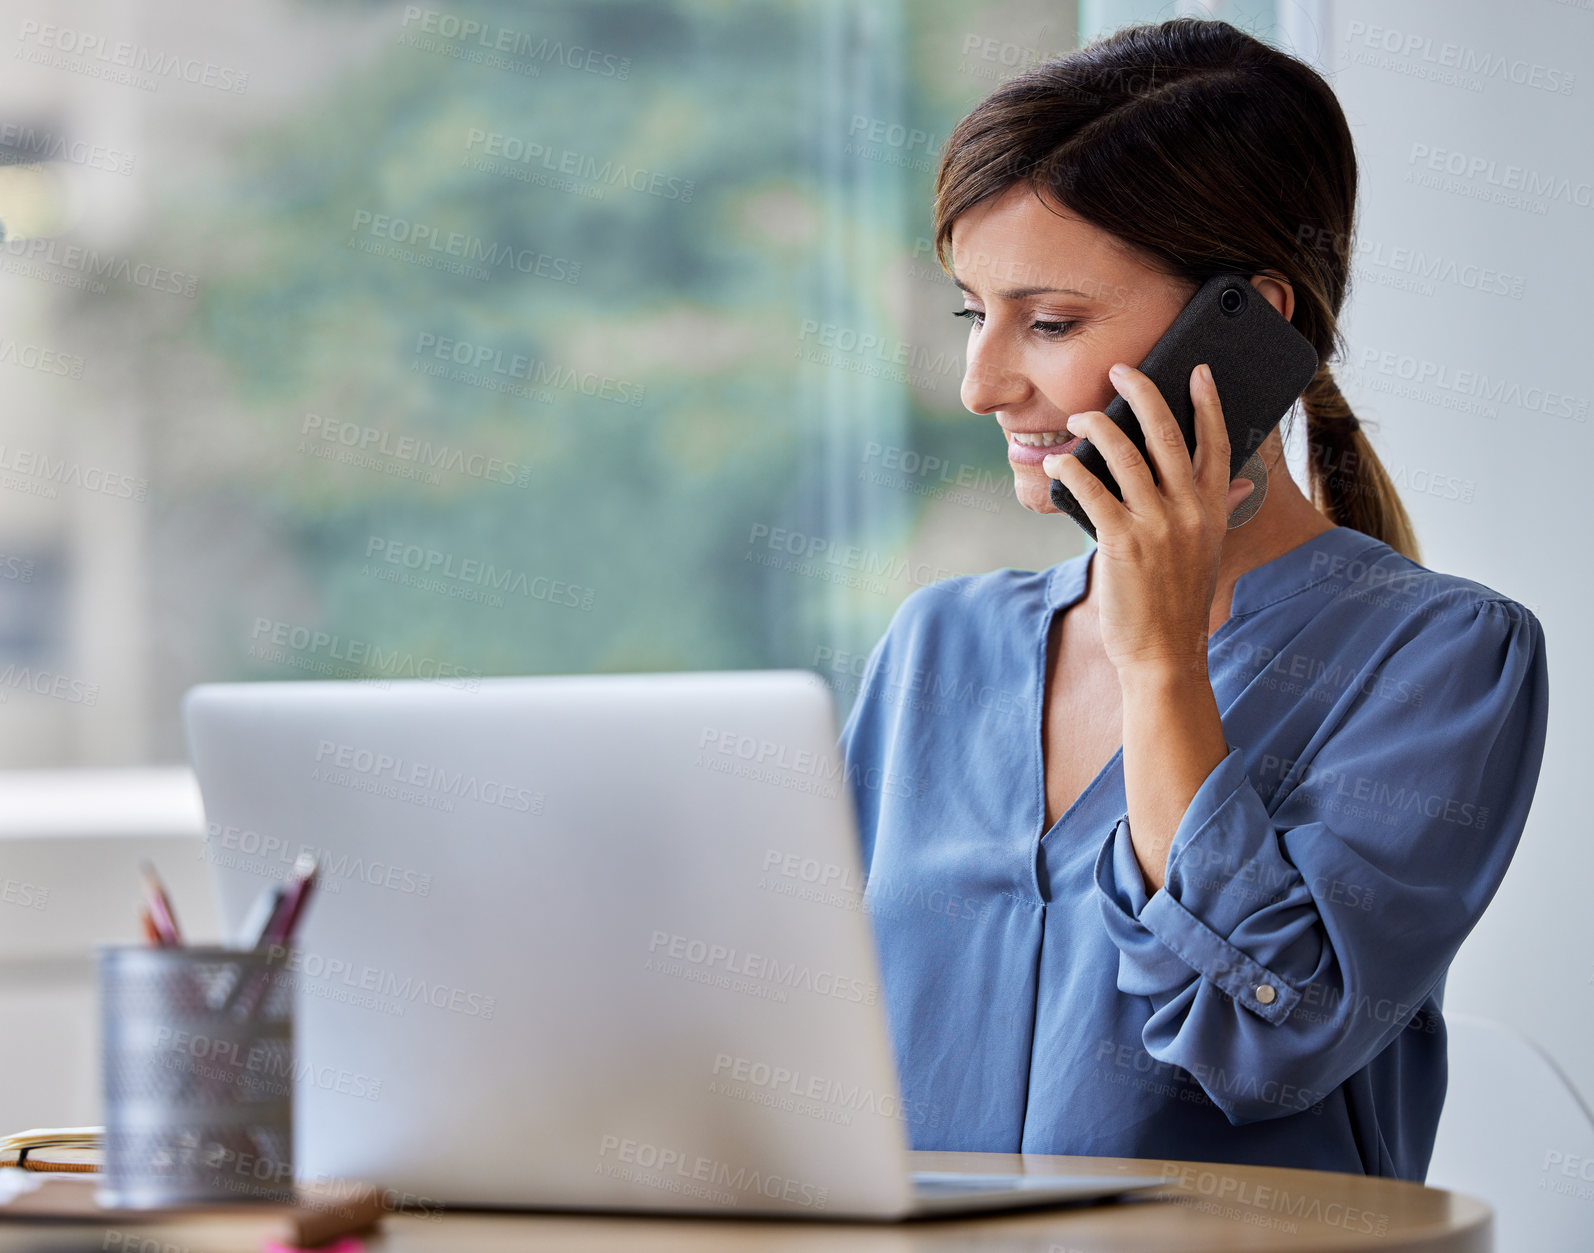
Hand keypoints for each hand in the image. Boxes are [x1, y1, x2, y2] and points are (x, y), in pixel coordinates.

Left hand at [1042, 362, 1254, 676]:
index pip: (1216, 444)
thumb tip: (1242, 489)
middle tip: (1120, 370)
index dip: (1208, 403)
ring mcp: (1157, 526)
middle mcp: (1189, 511)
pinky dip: (1071, 470)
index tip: (1198, 371)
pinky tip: (1058, 464)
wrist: (1165, 655)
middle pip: (1166, 433)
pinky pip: (1092, 490)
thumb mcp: (1206, 554)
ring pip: (1125, 454)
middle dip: (1142, 393)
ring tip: (1078, 417)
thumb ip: (1216, 514)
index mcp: (1212, 511)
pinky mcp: (1122, 543)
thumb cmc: (1178, 603)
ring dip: (1096, 427)